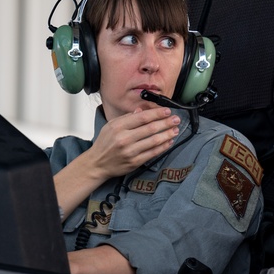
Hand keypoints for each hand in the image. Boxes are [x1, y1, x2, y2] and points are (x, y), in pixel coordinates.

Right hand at [54, 106, 179, 220]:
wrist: (97, 163)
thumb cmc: (105, 143)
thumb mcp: (111, 126)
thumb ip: (127, 117)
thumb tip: (142, 110)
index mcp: (118, 127)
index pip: (142, 117)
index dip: (157, 113)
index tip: (167, 111)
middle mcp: (124, 138)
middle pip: (151, 128)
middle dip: (166, 122)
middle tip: (176, 119)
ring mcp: (130, 151)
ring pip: (154, 141)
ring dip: (167, 134)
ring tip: (175, 129)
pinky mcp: (135, 162)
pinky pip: (153, 153)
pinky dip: (163, 147)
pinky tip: (169, 141)